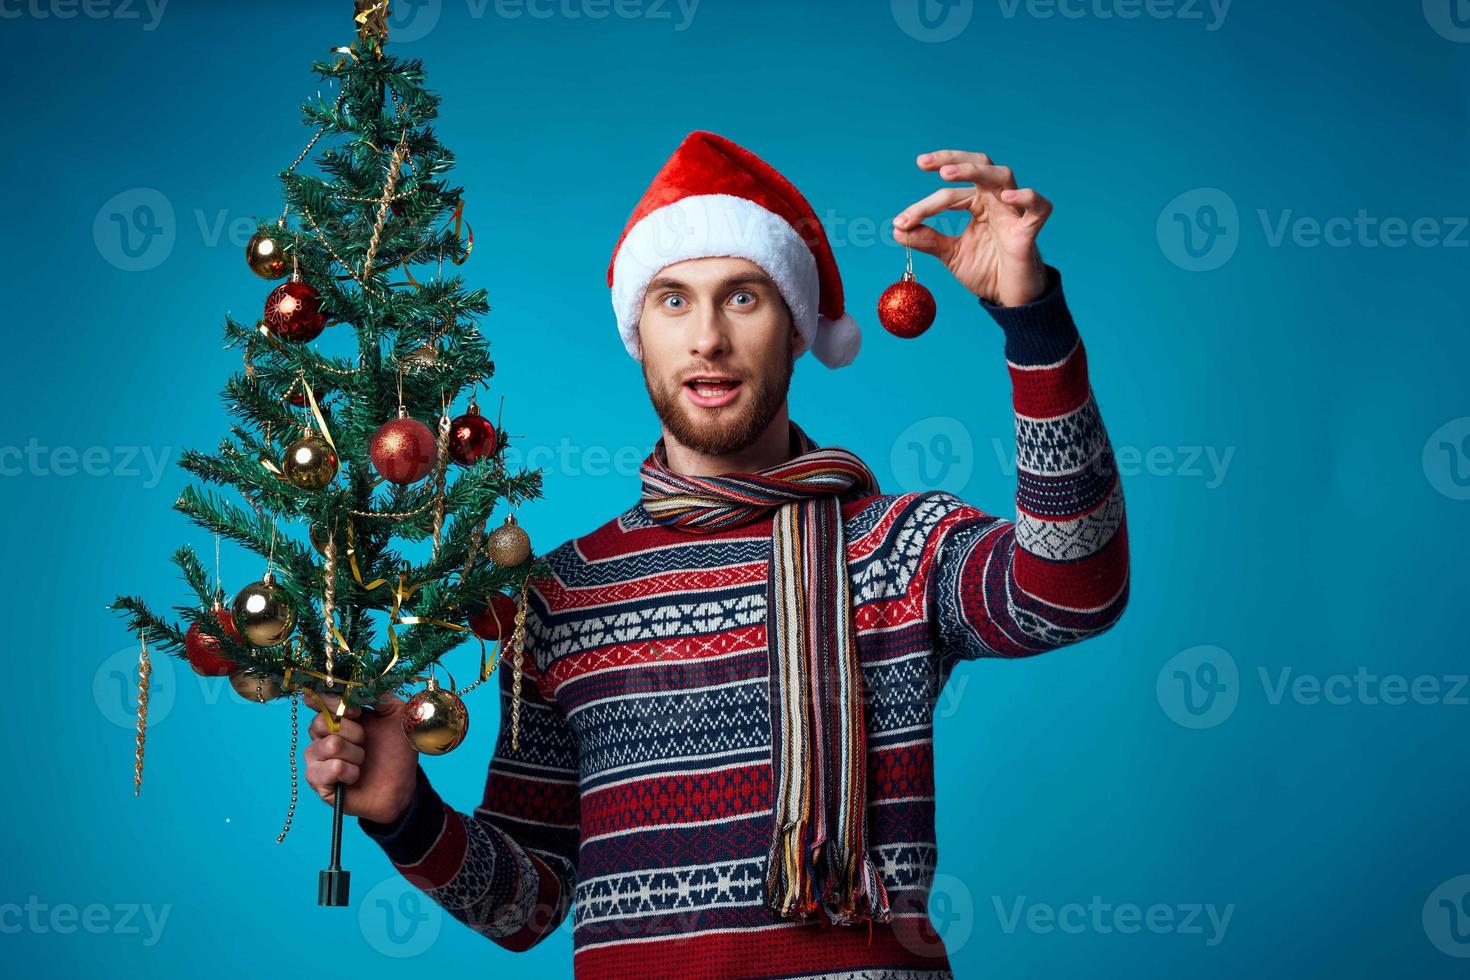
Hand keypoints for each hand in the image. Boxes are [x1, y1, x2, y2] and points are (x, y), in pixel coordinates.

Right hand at [303, 692, 418, 825]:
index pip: (318, 700)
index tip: (358, 712)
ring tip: (363, 762)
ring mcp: (317, 759)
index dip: (336, 704)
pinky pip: (330, 769)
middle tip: (365, 742)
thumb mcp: (395, 714)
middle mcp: (321, 736)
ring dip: (356, 754)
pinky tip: (355, 777)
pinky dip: (350, 772)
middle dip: (353, 732)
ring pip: (330, 746)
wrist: (401, 785)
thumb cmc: (396, 750)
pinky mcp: (318, 782)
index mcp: (337, 717)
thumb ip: (378, 695)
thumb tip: (361, 684)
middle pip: (320, 722)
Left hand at [892, 149, 1051, 306]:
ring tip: (946, 175)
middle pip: (979, 165)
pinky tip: (1006, 197)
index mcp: (978, 204)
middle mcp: (996, 201)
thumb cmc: (987, 270)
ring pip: (1002, 176)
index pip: (951, 192)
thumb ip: (928, 240)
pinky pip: (1038, 207)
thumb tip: (897, 230)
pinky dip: (1025, 197)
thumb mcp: (951, 254)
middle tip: (923, 163)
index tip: (901, 222)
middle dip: (952, 160)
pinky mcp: (1029, 232)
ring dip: (974, 171)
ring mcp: (1014, 213)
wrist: (1010, 298)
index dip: (924, 205)